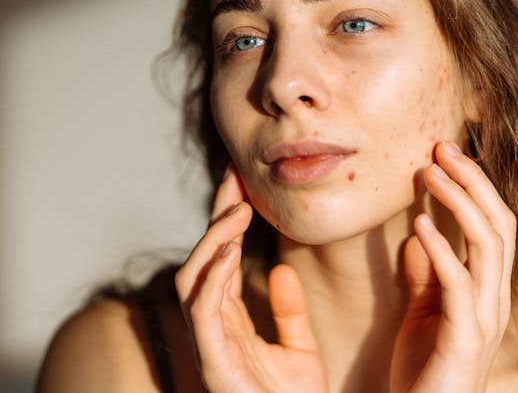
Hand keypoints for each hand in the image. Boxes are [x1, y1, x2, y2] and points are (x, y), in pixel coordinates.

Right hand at [174, 168, 327, 392]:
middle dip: (216, 218)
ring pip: (194, 280)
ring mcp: (210, 345)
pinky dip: (213, 277)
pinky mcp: (214, 362)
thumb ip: (289, 312)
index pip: (223, 261)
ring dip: (213, 241)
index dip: (228, 220)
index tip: (242, 183)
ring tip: (239, 211)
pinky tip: (230, 250)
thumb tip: (282, 269)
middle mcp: (214, 329)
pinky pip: (204, 312)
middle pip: (204, 260)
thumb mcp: (299, 349)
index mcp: (231, 323)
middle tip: (235, 180)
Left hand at [390, 142, 516, 392]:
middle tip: (442, 147)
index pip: (495, 227)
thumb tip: (419, 236)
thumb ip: (427, 276)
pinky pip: (459, 285)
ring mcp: (485, 320)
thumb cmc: (425, 373)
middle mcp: (496, 301)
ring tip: (431, 173)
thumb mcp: (423, 315)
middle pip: (500, 225)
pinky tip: (420, 224)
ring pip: (489, 246)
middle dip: (474, 182)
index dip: (476, 187)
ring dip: (460, 203)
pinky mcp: (465, 339)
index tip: (446, 155)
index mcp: (489, 292)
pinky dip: (442, 249)